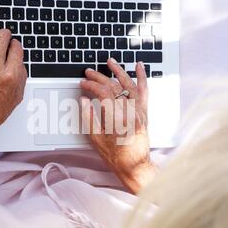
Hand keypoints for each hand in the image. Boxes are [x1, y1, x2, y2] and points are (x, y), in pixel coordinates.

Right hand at [80, 59, 156, 193]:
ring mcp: (140, 112)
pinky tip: (139, 67)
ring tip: (110, 62)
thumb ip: (89, 118)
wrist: (135, 166)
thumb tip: (84, 100)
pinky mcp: (144, 113)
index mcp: (118, 120)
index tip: (83, 84)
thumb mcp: (96, 139)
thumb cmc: (116, 157)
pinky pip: (144, 92)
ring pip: (130, 85)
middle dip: (100, 78)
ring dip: (119, 72)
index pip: (104, 94)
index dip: (92, 86)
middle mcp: (131, 113)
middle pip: (115, 87)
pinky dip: (142, 78)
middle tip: (89, 73)